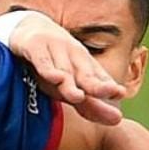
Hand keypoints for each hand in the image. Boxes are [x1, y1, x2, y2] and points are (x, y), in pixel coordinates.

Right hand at [9, 13, 126, 124]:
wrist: (28, 29)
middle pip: (85, 74)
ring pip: (63, 69)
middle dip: (96, 84)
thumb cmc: (54, 64)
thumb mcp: (71, 84)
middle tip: (109, 92)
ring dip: (69, 83)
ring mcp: (54, 49)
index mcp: (85, 66)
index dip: (108, 86)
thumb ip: (91, 105)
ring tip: (77, 96)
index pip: (98, 79)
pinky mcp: (34, 46)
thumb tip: (118, 120)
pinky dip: (47, 68)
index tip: (120, 94)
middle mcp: (73, 57)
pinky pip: (41, 59)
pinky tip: (54, 78)